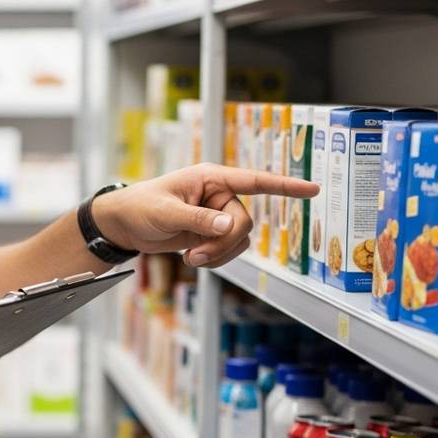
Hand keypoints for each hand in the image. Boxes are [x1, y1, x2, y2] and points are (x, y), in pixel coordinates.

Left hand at [93, 163, 319, 268]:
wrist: (125, 224)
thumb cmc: (141, 207)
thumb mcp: (166, 212)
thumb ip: (198, 219)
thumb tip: (228, 225)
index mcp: (211, 178)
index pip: (255, 181)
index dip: (285, 186)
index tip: (313, 189)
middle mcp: (219, 195)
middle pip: (244, 222)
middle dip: (224, 243)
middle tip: (196, 255)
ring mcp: (217, 215)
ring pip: (239, 239)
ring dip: (219, 254)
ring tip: (190, 258)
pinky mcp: (212, 233)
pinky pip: (229, 249)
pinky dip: (216, 259)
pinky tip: (193, 258)